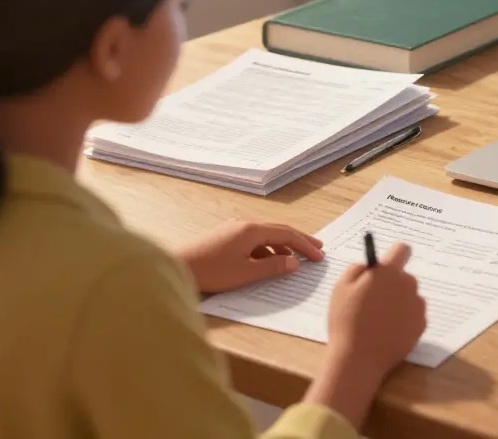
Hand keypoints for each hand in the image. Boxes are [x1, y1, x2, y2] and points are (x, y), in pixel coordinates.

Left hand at [176, 220, 323, 293]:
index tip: (319, 255)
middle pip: (278, 230)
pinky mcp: (225, 236)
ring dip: (282, 246)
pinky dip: (267, 249)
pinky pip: (253, 240)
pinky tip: (268, 261)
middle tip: (316, 249)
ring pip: (265, 235)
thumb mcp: (246, 273)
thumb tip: (293, 263)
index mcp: (252, 230)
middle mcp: (244, 224)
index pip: (287, 234)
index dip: (305, 245)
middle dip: (298, 241)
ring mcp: (233, 228)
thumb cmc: (211, 271)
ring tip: (295, 258)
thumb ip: (273, 267)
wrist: (178, 266)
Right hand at [326, 243, 426, 378]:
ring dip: (398, 302)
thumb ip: (356, 270)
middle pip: (403, 277)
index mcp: (389, 272)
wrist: (358, 359)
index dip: (394, 255)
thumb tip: (369, 267)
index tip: (386, 265)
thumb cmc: (346, 321)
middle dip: (391, 284)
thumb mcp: (341, 288)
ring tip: (378, 321)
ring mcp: (418, 306)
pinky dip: (404, 320)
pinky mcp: (422, 326)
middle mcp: (409, 285)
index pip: (402, 250)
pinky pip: (413, 315)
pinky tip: (387, 332)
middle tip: (372, 301)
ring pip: (409, 297)